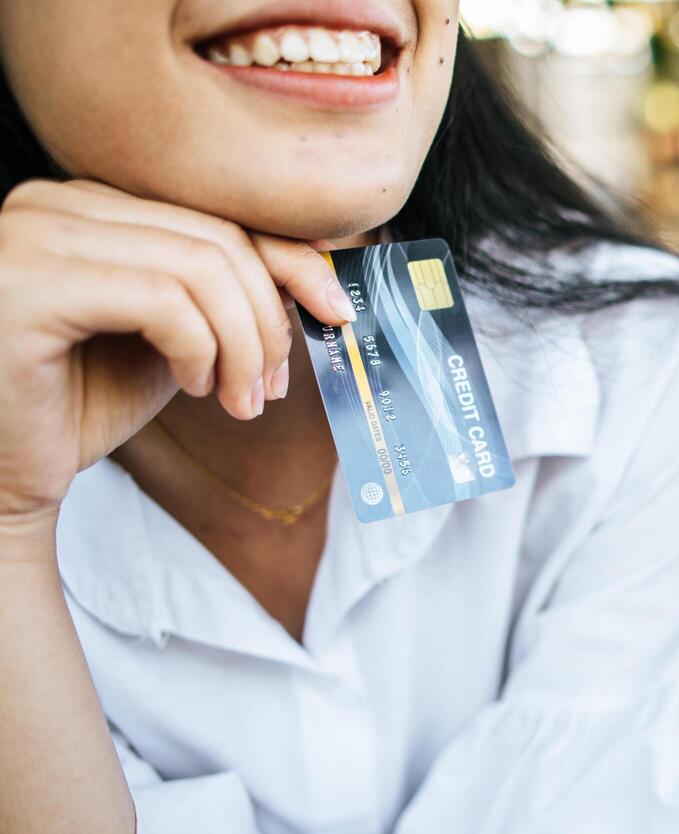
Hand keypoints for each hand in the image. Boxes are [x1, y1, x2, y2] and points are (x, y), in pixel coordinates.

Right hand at [0, 178, 355, 519]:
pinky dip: (202, 350)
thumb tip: (317, 259)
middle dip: (268, 320)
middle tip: (269, 388)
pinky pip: (162, 300)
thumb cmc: (82, 403)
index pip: (213, 214)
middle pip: (214, 238)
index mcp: (83, 204)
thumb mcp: (175, 336)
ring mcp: (29, 236)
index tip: (335, 312)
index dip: (289, 261)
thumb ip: (225, 293)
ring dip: (243, 344)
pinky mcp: (26, 285)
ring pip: (199, 267)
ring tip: (237, 399)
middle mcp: (50, 203)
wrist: (5, 474)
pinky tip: (194, 388)